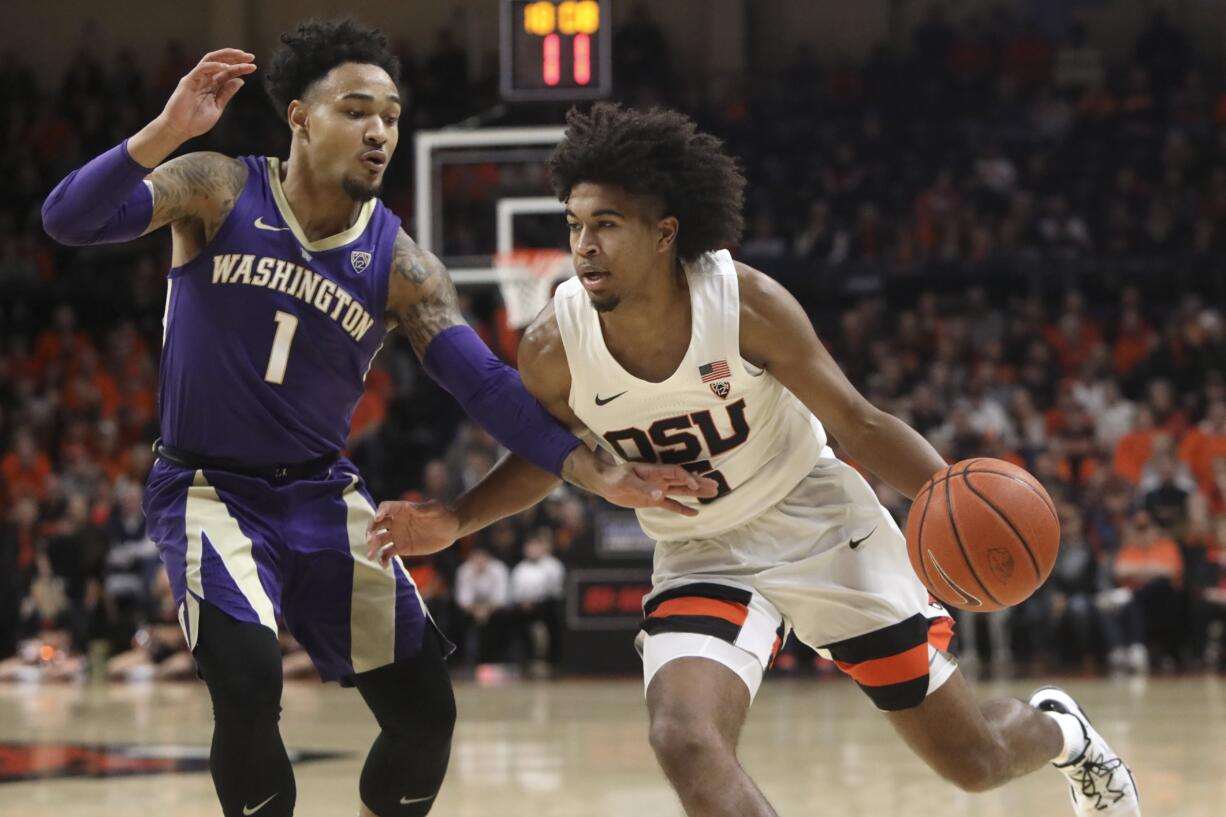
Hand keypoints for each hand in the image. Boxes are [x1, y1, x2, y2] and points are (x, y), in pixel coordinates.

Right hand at [157, 49, 255, 141]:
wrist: (179, 130)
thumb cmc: (196, 121)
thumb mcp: (217, 107)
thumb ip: (226, 93)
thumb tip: (240, 81)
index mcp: (212, 86)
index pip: (227, 73)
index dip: (240, 68)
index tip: (253, 66)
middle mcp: (204, 79)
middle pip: (220, 62)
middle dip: (235, 57)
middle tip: (251, 57)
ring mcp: (196, 79)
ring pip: (211, 60)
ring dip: (226, 57)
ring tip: (241, 56)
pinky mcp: (188, 81)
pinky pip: (201, 69)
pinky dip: (214, 67)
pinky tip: (226, 68)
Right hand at [365, 500, 458, 567]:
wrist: (450, 529)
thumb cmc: (443, 514)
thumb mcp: (435, 508)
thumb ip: (423, 508)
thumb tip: (412, 507)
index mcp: (402, 509)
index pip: (386, 507)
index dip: (380, 511)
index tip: (377, 518)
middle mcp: (396, 521)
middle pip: (377, 524)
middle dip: (371, 531)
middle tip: (369, 539)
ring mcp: (397, 535)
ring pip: (380, 540)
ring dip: (373, 547)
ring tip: (371, 556)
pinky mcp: (401, 548)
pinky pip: (388, 553)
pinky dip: (383, 559)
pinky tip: (383, 566)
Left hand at [581, 456, 719, 516]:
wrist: (605, 483)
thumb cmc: (614, 477)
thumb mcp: (627, 482)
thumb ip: (643, 488)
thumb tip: (660, 494)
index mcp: (655, 471)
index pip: (676, 472)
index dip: (687, 477)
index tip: (696, 485)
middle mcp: (660, 479)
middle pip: (684, 480)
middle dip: (700, 483)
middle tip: (716, 486)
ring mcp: (658, 489)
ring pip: (681, 491)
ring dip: (696, 493)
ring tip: (713, 494)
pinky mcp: (654, 500)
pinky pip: (671, 504)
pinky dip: (682, 508)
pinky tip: (695, 513)